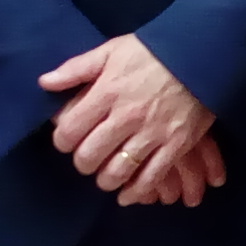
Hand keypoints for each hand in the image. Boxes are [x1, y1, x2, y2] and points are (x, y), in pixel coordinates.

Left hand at [40, 35, 217, 202]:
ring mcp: (151, 133)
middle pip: (90, 155)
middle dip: (83, 163)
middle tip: (87, 160)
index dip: (63, 141)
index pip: (70, 130)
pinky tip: (128, 194)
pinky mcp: (175, 145)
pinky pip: (151, 177)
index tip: (67, 142)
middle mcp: (125, 116)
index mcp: (106, 92)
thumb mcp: (111, 50)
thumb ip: (76, 68)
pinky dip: (136, 191)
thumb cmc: (152, 52)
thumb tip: (44, 82)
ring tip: (106, 177)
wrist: (200, 54)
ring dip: (106, 180)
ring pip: (117, 171)